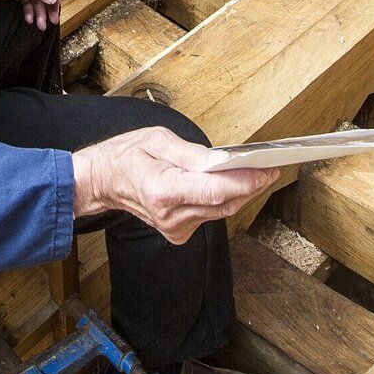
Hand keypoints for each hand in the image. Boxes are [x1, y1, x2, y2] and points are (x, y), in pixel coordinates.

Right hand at [70, 127, 279, 242]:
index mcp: (162, 190)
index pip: (213, 190)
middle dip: (251, 185)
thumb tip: (221, 159)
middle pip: (223, 203)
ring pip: (220, 211)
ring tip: (259, 173)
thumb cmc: (126, 155)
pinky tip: (232, 185)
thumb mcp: (156, 139)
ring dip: (241, 193)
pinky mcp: (178, 233)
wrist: (101, 182)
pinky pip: (210, 216)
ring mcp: (174, 228)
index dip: (244, 182)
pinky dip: (223, 200)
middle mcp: (170, 215)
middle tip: (271, 167)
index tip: (267, 170)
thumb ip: (191, 154)